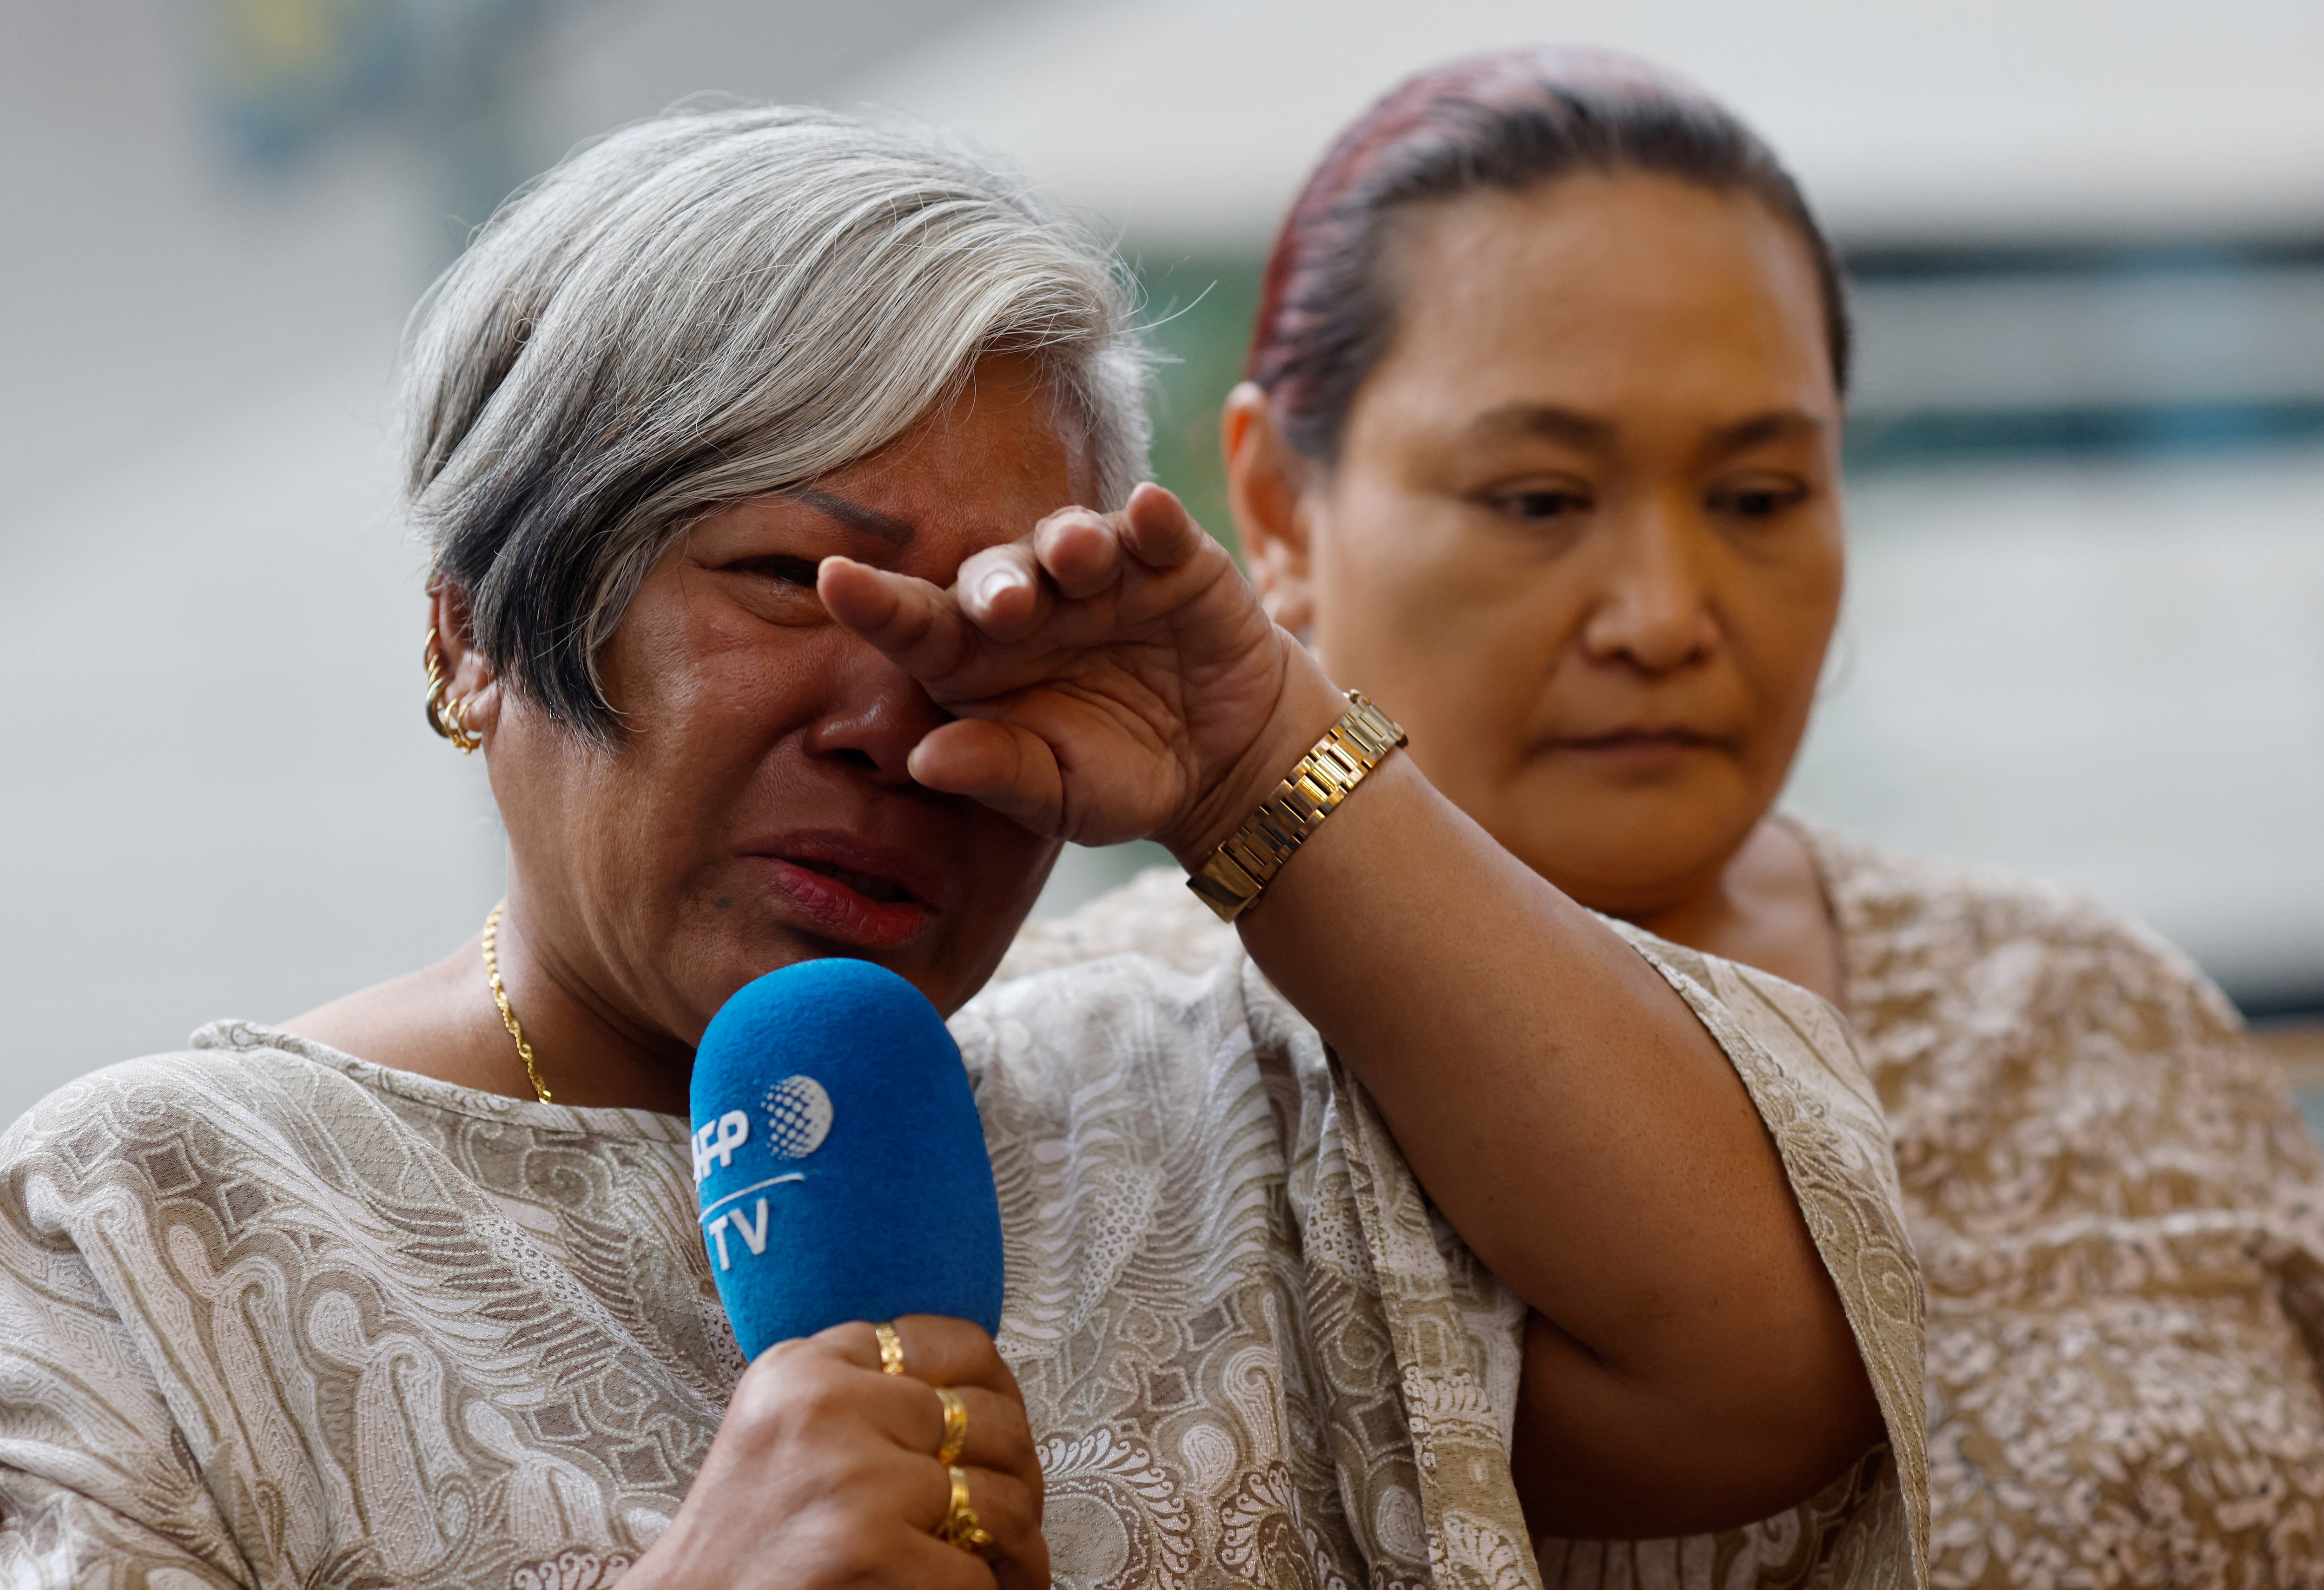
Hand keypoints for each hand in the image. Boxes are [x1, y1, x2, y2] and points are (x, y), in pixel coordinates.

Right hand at [624, 1316, 1045, 1589]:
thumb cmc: (746, 1539)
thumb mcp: (782, 1426)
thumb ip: (858, 1390)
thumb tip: (975, 1389)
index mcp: (804, 1366)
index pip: (943, 1340)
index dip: (992, 1385)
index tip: (1000, 1424)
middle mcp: (826, 1405)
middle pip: (984, 1417)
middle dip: (1018, 1473)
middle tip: (1015, 1513)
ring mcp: (851, 1475)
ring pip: (996, 1498)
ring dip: (1017, 1545)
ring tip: (1012, 1565)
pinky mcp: (869, 1545)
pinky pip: (975, 1571)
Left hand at [817, 483, 1345, 861]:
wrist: (1224, 765)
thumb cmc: (1121, 777)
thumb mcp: (1058, 795)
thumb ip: (996, 772)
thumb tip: (925, 760)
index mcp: (975, 661)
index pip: (914, 626)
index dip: (874, 603)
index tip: (833, 579)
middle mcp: (1028, 604)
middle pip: (991, 575)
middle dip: (996, 584)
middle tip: (1007, 607)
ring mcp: (1100, 575)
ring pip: (1070, 538)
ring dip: (1071, 542)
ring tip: (1081, 556)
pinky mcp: (1171, 559)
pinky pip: (1156, 528)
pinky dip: (1154, 519)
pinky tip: (1151, 511)